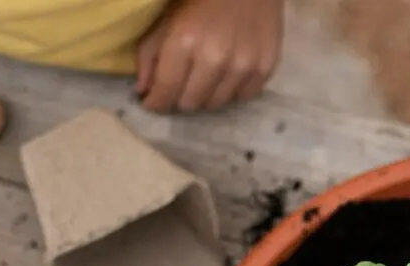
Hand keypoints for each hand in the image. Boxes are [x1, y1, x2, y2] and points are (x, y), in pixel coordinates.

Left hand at [136, 0, 282, 113]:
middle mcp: (215, 59)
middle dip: (180, 96)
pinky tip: (227, 75)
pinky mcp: (265, 68)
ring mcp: (243, 66)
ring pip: (216, 104)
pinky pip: (242, 97)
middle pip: (191, 103)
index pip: (166, 91)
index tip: (153, 102)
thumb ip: (151, 53)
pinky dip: (232, 91)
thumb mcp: (167, 17)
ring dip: (206, 95)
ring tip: (205, 78)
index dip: (156, 102)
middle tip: (181, 84)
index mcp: (184, 42)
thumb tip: (144, 90)